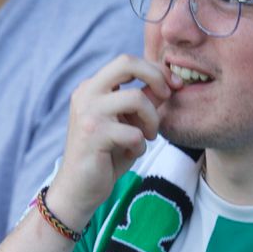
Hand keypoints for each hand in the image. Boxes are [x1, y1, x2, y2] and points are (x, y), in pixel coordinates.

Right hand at [44, 55, 173, 230]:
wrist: (79, 189)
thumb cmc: (105, 155)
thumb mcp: (127, 122)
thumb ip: (142, 101)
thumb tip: (169, 82)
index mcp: (93, 87)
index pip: (127, 62)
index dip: (155, 71)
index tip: (173, 86)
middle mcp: (86, 94)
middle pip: (127, 63)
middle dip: (156, 77)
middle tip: (167, 96)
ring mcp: (88, 113)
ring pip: (136, 98)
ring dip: (152, 119)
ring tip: (148, 135)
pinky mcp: (93, 135)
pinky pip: (134, 132)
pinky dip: (140, 145)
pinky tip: (132, 153)